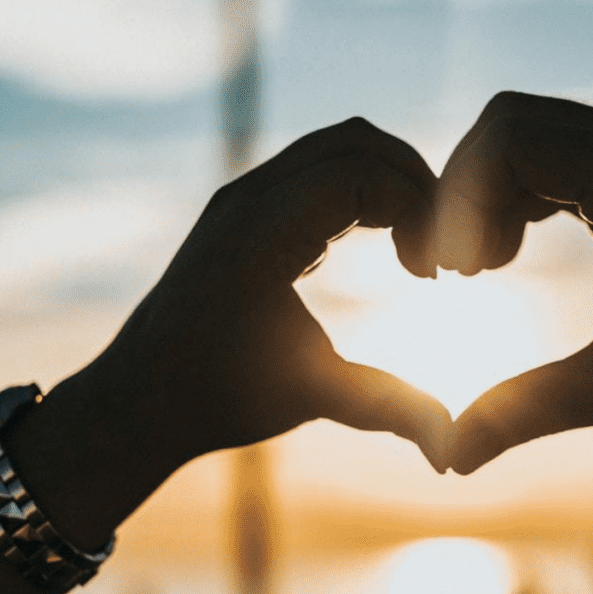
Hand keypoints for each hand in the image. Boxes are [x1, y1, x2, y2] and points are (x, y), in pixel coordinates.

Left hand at [5, 118, 451, 548]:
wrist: (141, 398)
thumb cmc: (218, 398)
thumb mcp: (311, 399)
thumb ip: (387, 409)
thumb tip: (451, 450)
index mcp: (261, 233)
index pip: (363, 173)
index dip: (419, 209)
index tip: (437, 273)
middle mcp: (248, 199)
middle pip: (355, 142)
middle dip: (414, 183)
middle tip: (442, 248)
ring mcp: (243, 198)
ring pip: (336, 148)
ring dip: (390, 183)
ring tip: (418, 248)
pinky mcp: (246, 210)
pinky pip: (317, 171)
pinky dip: (363, 192)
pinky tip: (384, 248)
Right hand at [437, 92, 592, 473]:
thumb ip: (529, 411)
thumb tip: (451, 457)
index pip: (508, 138)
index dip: (458, 200)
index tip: (454, 274)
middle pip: (513, 126)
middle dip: (467, 193)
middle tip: (459, 272)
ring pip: (537, 139)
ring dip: (495, 195)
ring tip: (483, 270)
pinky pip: (566, 161)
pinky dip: (526, 198)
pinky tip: (516, 255)